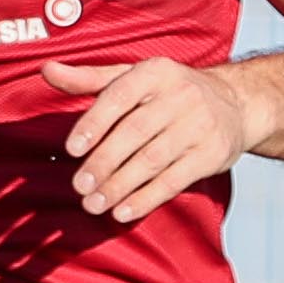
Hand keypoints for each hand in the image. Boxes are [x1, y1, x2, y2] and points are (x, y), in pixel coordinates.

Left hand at [41, 55, 267, 223]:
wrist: (236, 104)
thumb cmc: (170, 92)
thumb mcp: (133, 77)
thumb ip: (90, 78)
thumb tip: (47, 70)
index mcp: (155, 72)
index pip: (119, 96)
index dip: (94, 123)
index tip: (72, 150)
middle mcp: (180, 95)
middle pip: (135, 133)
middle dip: (104, 162)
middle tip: (79, 187)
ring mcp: (199, 125)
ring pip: (153, 160)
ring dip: (120, 186)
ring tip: (94, 204)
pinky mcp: (212, 154)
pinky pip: (174, 180)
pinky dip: (146, 199)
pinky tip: (123, 212)